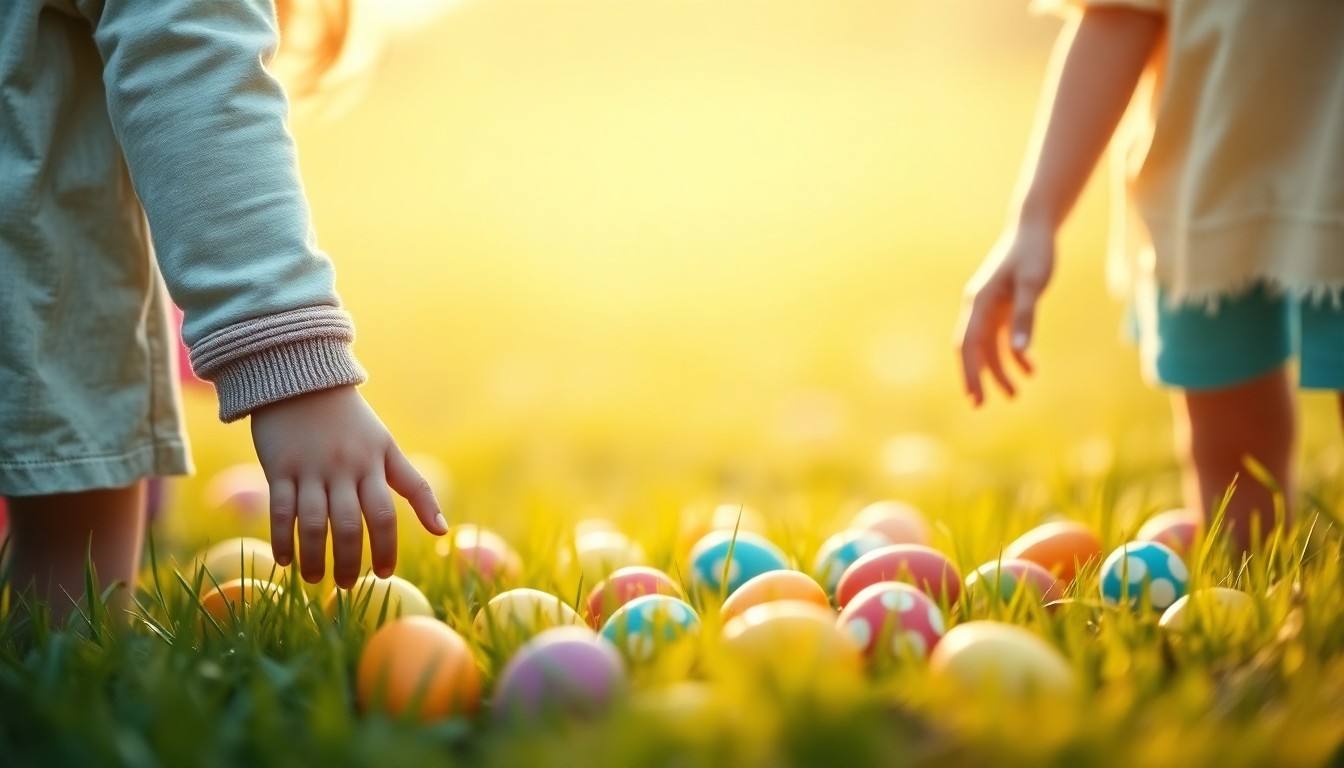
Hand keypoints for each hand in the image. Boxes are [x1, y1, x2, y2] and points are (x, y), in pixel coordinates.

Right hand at [249, 385, 447, 586]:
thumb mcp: (387, 448)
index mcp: (372, 465)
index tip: (385, 574)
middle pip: (350, 524)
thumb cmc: (352, 422)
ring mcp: (309, 469)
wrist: (303, 380)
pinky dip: (282, 538)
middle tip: (348, 585)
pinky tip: (285, 561)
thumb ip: (415, 488)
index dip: (386, 547)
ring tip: (316, 579)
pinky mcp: (278, 467)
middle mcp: (343, 469)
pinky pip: (280, 509)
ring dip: (315, 556)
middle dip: (350, 560)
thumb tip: (443, 531)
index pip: (384, 514)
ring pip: (314, 522)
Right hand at [955, 222, 1055, 405]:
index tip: (974, 397)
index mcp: (979, 302)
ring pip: (990, 347)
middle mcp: (979, 307)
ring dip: (1000, 370)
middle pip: (973, 350)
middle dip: (977, 378)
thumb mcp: (1032, 285)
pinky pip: (1004, 337)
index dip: (969, 373)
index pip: (968, 344)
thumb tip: (1019, 353)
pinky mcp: (1005, 307)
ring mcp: (991, 308)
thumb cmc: (1034, 253)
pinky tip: (1031, 369)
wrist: (1035, 229)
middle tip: (982, 405)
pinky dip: (1015, 354)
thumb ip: (1025, 318)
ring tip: (1016, 395)